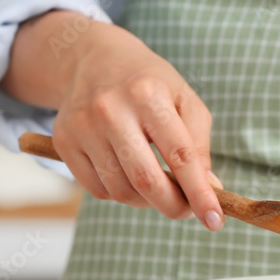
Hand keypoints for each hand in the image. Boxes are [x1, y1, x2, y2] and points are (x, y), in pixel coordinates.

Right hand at [3, 11, 223, 228]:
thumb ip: (199, 145)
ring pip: (121, 190)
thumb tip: (209, 189)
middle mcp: (111, 109)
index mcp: (149, 94)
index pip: (180, 156)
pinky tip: (129, 176)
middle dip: (174, 207)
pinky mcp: (63, 141)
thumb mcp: (185, 100)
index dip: (200, 193)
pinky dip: (120, 194)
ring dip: (147, 201)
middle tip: (187, 212)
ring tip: (159, 187)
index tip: (215, 221)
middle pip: (146, 180)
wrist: (94, 59)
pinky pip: (97, 190)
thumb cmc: (150, 84)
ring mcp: (82, 126)